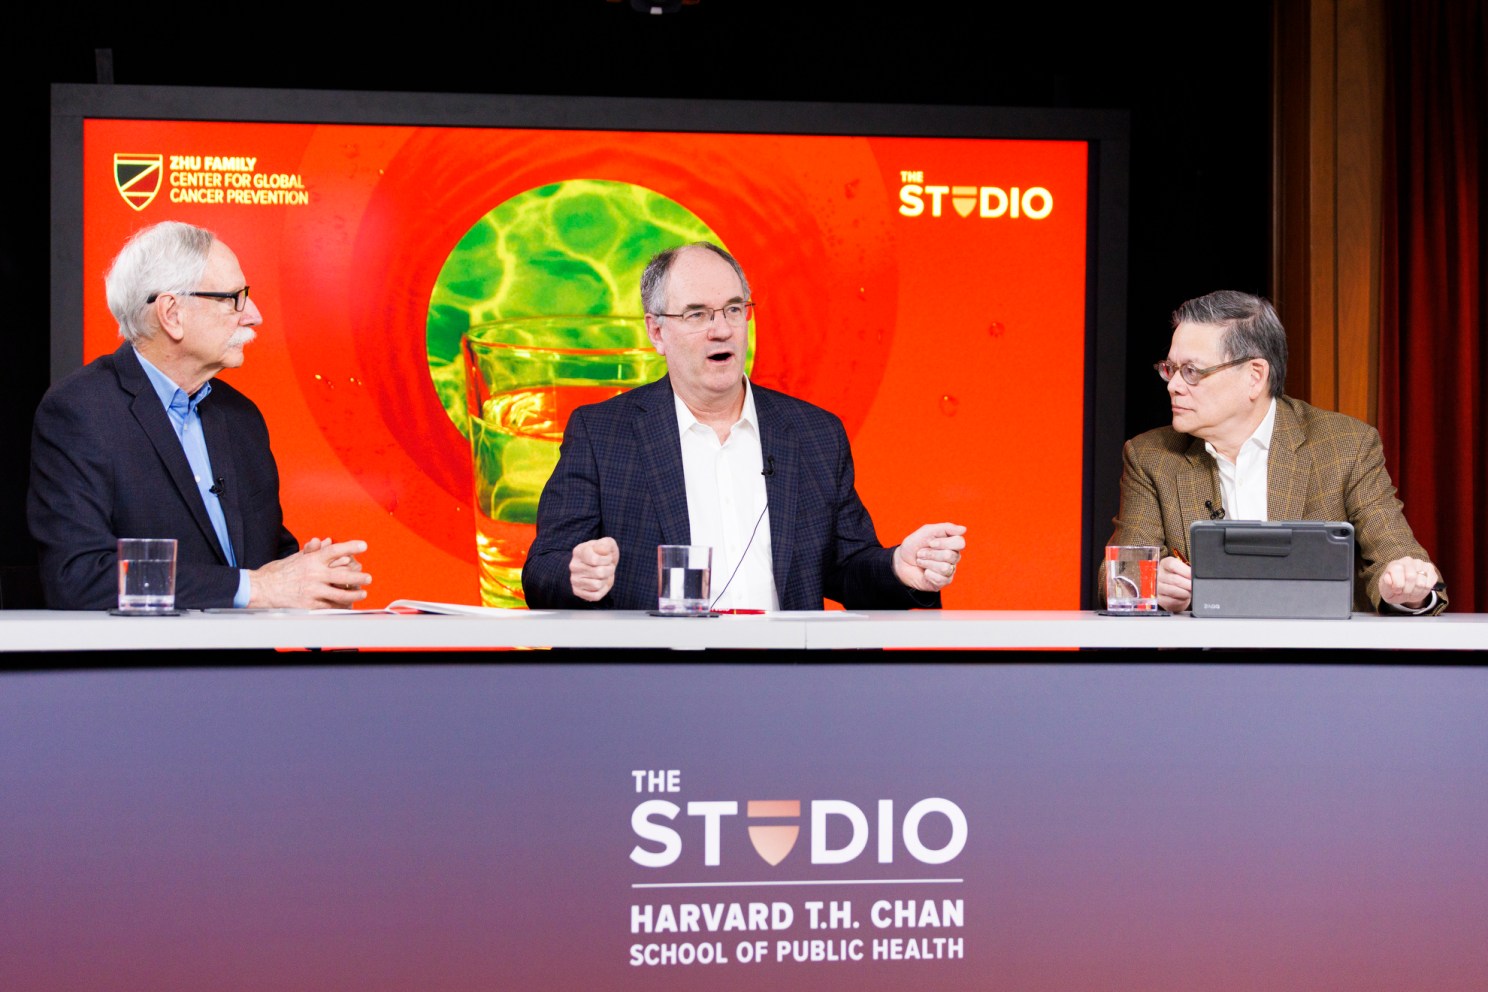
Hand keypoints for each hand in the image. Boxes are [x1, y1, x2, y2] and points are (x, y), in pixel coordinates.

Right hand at [248, 538, 370, 608]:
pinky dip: (341, 606)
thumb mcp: (295, 557)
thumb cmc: (277, 573)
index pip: (335, 550)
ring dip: (355, 594)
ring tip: (362, 594)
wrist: (261, 589)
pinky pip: (331, 606)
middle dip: (359, 577)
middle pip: (344, 574)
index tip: (363, 546)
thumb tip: (325, 541)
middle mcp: (315, 574)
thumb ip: (312, 551)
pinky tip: (348, 605)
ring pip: (341, 593)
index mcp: (311, 560)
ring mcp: (313, 590)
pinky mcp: (310, 605)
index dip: (351, 547)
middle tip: (368, 578)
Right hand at [570, 537, 618, 601]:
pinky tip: (600, 583)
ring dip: (605, 580)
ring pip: (597, 585)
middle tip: (607, 567)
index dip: (607, 559)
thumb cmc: (603, 554)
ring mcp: (574, 579)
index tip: (607, 557)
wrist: (597, 566)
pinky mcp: (577, 591)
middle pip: (599, 573)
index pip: (595, 560)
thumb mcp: (607, 544)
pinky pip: (595, 596)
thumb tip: (602, 550)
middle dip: (609, 570)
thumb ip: (606, 544)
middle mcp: (574, 566)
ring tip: (603, 575)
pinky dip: (602, 590)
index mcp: (579, 551)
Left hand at [892, 523, 966, 591]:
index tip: (930, 542)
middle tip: (921, 553)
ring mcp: (950, 570)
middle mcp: (954, 557)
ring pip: (945, 568)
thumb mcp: (927, 531)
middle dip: (931, 554)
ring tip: (921, 561)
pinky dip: (928, 574)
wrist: (901, 562)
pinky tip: (925, 572)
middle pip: (950, 556)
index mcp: (952, 543)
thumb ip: (946, 528)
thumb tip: (964, 529)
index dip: (944, 543)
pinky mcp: (943, 582)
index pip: (960, 542)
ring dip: (928, 563)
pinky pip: (940, 579)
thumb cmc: (914, 545)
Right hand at [1156, 556, 1191, 612]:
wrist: (1172, 591)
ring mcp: (1157, 588)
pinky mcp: (1159, 599)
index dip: (1185, 571)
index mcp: (1164, 564)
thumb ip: (1187, 570)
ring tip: (1190, 592)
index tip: (1192, 576)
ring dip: (1185, 593)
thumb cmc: (1178, 578)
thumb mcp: (1181, 570)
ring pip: (1173, 591)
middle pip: (1174, 579)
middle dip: (1187, 584)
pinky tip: (1183, 597)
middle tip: (1193, 586)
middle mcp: (1158, 575)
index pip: (1172, 565)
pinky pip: (1172, 600)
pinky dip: (1181, 600)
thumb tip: (1194, 575)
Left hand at [1378, 556, 1439, 609]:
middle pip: (1411, 577)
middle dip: (1408, 590)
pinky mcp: (1430, 568)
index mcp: (1394, 564)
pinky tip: (1419, 589)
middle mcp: (1407, 561)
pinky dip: (1425, 590)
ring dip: (1416, 592)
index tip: (1396, 590)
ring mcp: (1420, 563)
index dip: (1398, 585)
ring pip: (1422, 583)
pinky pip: (1430, 583)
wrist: (1404, 591)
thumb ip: (1386, 586)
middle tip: (1405, 592)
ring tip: (1411, 591)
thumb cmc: (1393, 590)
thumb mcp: (1386, 592)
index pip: (1397, 570)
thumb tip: (1388, 579)